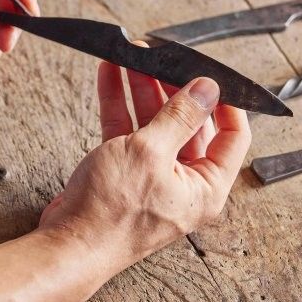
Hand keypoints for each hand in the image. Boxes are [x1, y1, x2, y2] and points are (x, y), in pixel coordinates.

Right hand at [39, 61, 250, 274]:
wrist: (69, 244)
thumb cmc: (112, 213)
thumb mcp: (151, 153)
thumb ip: (180, 116)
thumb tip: (207, 89)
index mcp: (206, 186)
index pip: (232, 136)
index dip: (226, 101)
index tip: (210, 73)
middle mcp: (183, 183)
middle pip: (188, 124)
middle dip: (173, 87)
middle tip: (163, 58)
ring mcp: (152, 177)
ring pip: (153, 123)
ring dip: (142, 89)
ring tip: (133, 57)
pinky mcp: (123, 173)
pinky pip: (127, 131)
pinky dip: (119, 103)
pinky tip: (110, 75)